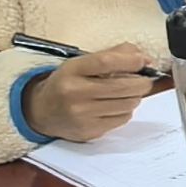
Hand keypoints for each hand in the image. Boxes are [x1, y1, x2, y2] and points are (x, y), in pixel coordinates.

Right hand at [31, 45, 165, 142]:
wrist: (40, 111)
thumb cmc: (66, 83)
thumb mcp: (81, 63)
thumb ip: (112, 55)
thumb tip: (144, 58)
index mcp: (72, 71)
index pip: (107, 62)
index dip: (131, 61)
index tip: (144, 61)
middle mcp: (75, 93)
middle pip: (123, 86)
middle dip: (142, 82)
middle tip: (144, 79)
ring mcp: (82, 115)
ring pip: (127, 104)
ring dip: (134, 97)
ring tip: (127, 93)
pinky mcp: (89, 131)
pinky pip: (122, 119)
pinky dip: (125, 111)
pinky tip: (115, 106)